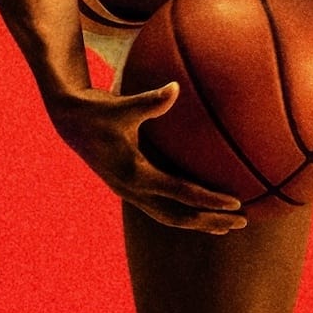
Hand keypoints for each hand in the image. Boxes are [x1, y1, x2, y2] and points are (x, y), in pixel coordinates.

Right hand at [44, 73, 246, 234]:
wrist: (70, 123)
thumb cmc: (97, 111)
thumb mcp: (120, 106)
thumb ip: (149, 101)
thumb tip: (175, 87)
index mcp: (134, 174)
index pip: (180, 193)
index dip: (209, 200)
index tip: (236, 202)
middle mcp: (134, 190)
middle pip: (179, 217)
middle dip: (210, 221)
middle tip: (242, 222)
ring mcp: (132, 193)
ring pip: (171, 218)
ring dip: (199, 223)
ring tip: (228, 225)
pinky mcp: (132, 190)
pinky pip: (164, 208)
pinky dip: (186, 212)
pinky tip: (204, 210)